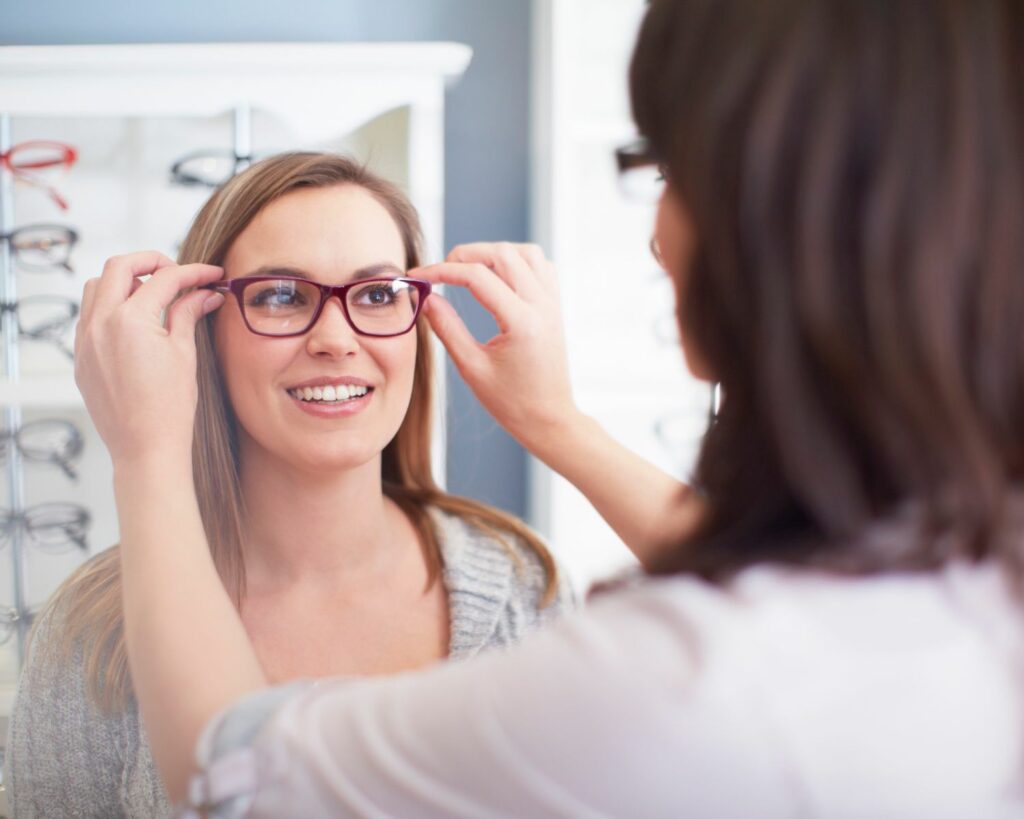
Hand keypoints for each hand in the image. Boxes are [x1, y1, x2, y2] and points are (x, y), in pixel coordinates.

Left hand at [74, 251, 224, 466]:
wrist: (146, 448)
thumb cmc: (170, 408)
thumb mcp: (185, 354)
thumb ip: (188, 315)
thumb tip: (204, 294)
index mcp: (130, 320)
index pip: (164, 279)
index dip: (193, 272)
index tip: (211, 275)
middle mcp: (100, 323)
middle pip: (120, 267)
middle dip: (151, 262)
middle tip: (178, 272)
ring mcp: (85, 340)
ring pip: (96, 287)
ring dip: (124, 281)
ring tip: (152, 295)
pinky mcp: (81, 358)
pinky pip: (89, 316)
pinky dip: (110, 307)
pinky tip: (134, 322)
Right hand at [414, 242, 578, 452]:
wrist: (549, 419)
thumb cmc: (511, 402)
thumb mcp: (471, 368)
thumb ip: (447, 328)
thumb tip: (427, 298)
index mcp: (521, 322)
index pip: (476, 277)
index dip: (441, 271)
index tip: (418, 276)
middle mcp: (542, 306)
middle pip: (503, 254)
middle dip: (467, 254)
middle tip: (441, 270)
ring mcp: (553, 304)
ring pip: (526, 252)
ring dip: (495, 252)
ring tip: (469, 269)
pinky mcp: (556, 307)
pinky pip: (541, 266)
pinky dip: (518, 261)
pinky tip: (498, 277)